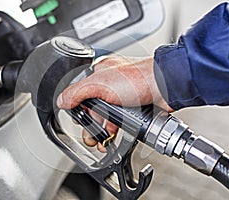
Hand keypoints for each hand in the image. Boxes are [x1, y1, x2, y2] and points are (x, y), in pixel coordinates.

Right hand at [57, 56, 172, 150]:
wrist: (166, 88)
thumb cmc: (139, 78)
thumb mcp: (99, 83)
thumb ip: (77, 92)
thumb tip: (62, 101)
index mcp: (99, 73)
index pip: (80, 92)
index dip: (79, 109)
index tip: (80, 120)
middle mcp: (110, 84)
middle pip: (93, 108)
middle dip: (90, 125)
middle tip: (90, 135)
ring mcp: (121, 96)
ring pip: (105, 116)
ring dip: (101, 131)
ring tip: (100, 141)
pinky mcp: (132, 107)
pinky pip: (118, 121)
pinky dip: (113, 130)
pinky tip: (111, 137)